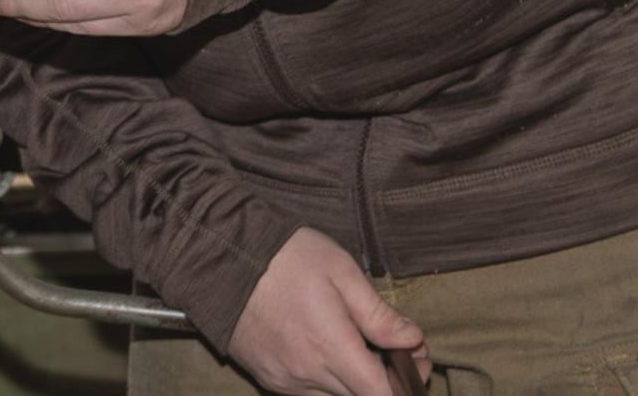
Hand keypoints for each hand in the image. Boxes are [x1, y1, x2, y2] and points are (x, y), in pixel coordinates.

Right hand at [230, 228, 431, 395]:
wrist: (221, 255)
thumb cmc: (283, 256)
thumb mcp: (340, 270)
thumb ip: (378, 313)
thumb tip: (412, 339)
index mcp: (331, 347)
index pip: (382, 395)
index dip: (406, 385)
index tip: (416, 362)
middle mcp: (308, 373)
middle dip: (384, 379)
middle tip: (396, 349)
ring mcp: (284, 379)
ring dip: (353, 380)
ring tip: (357, 346)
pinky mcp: (266, 377)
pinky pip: (307, 391)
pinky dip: (324, 378)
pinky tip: (324, 348)